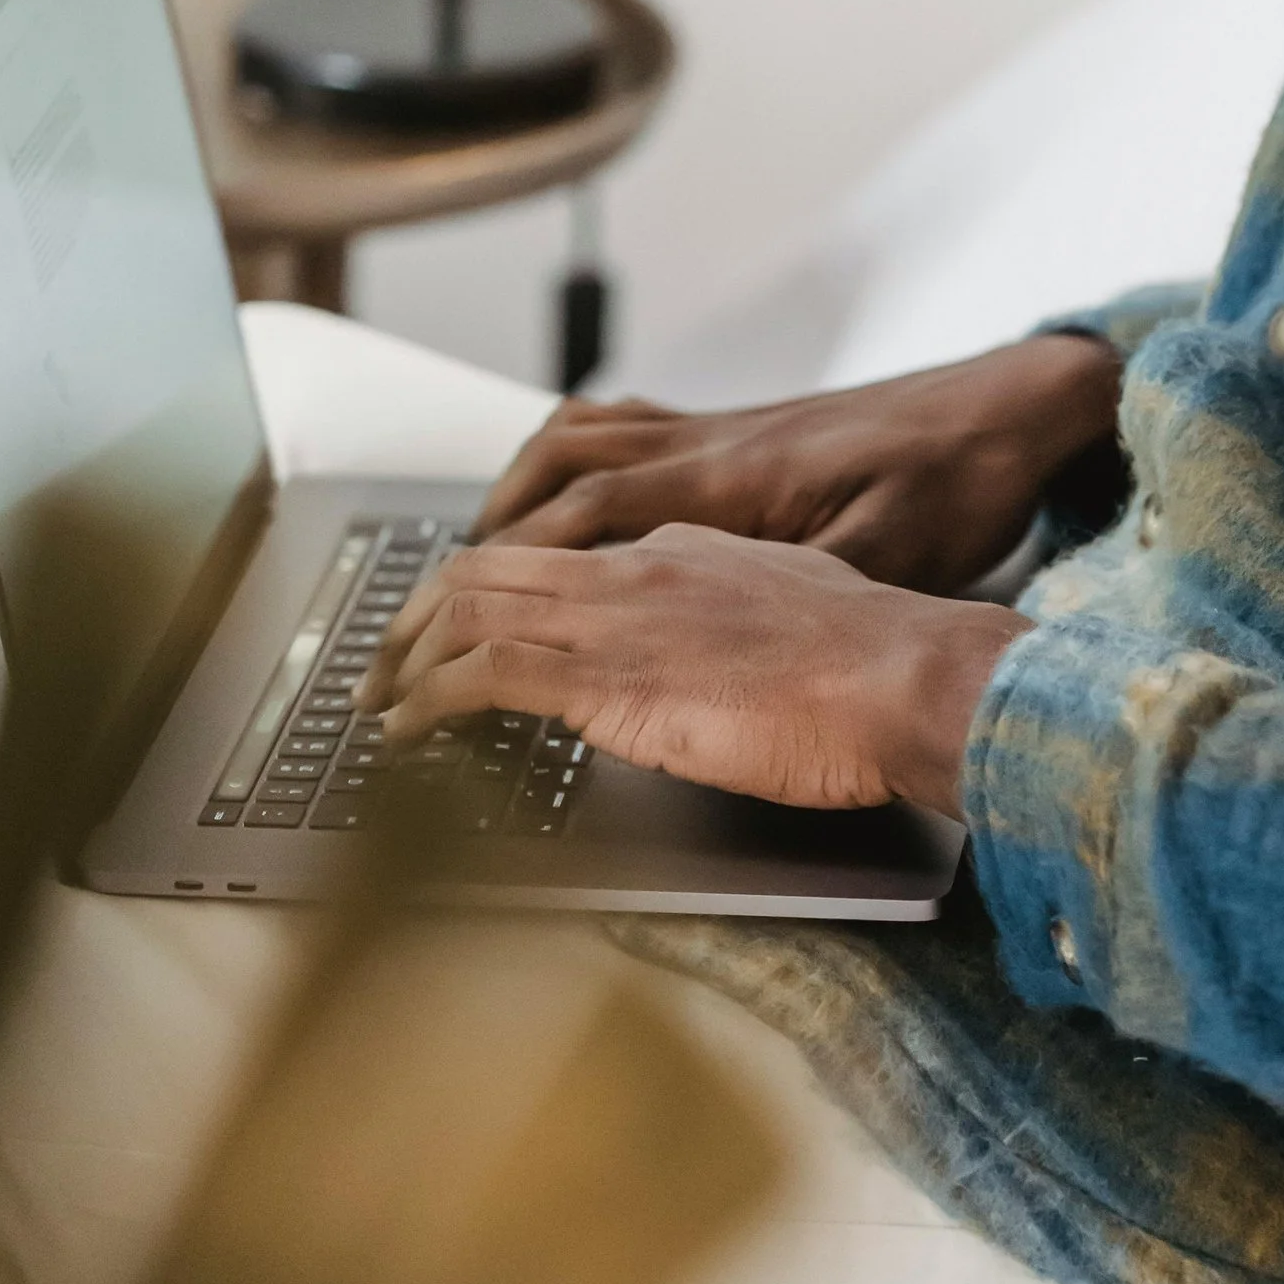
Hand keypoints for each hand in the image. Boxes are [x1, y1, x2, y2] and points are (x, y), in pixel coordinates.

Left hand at [358, 525, 1025, 814]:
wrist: (906, 674)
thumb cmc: (877, 659)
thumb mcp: (795, 608)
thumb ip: (741, 612)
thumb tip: (718, 645)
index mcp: (680, 549)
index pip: (556, 555)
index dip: (492, 589)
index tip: (462, 628)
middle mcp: (635, 568)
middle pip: (489, 567)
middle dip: (418, 617)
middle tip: (384, 664)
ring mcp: (618, 618)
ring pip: (469, 611)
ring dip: (406, 659)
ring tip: (377, 705)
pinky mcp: (609, 678)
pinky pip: (483, 676)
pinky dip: (427, 702)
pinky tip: (404, 735)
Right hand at [465, 334, 1123, 594]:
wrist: (1002, 412)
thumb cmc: (956, 483)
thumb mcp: (893, 554)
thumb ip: (809, 590)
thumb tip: (739, 642)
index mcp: (732, 479)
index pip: (587, 516)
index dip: (515, 567)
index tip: (457, 618)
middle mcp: (708, 444)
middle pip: (560, 475)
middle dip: (488, 538)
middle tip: (434, 604)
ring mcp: (719, 431)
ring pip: (580, 440)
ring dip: (518, 490)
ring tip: (477, 550)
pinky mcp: (738, 432)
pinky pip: (624, 429)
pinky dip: (572, 459)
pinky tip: (567, 498)